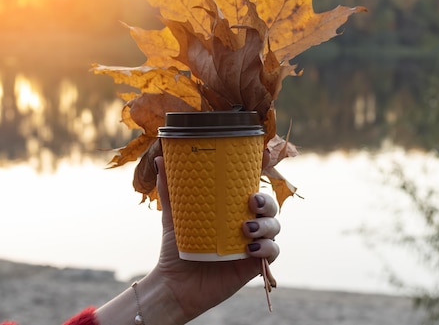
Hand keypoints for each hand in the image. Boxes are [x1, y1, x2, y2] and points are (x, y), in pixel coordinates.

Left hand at [151, 155, 279, 320]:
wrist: (175, 284)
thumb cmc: (177, 247)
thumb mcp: (174, 216)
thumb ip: (170, 189)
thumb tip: (162, 159)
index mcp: (233, 208)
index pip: (253, 186)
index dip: (263, 171)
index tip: (263, 155)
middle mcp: (248, 222)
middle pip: (270, 206)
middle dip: (267, 201)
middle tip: (251, 202)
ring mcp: (254, 242)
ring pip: (275, 226)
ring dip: (266, 225)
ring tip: (246, 229)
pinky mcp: (255, 263)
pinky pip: (273, 251)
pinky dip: (267, 248)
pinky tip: (251, 248)